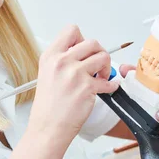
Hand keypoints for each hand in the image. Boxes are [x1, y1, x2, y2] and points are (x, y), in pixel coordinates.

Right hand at [28, 25, 118, 147]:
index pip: (71, 30)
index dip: (82, 39)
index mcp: (51, 56)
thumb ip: (62, 59)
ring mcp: (75, 74)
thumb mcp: (47, 73)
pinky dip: (112, 85)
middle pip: (92, 42)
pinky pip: (109, 80)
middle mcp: (62, 61)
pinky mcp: (87, 87)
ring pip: (103, 57)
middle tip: (97, 65)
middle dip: (99, 52)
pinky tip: (107, 88)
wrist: (47, 128)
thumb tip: (82, 51)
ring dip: (106, 67)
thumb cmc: (48, 106)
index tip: (84, 51)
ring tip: (101, 77)